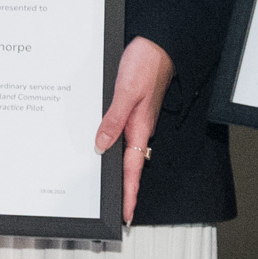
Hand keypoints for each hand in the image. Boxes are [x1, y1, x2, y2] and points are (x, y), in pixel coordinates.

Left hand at [95, 36, 175, 219]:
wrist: (156, 43)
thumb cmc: (145, 64)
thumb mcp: (126, 92)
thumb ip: (113, 120)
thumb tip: (101, 146)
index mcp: (140, 128)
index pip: (133, 169)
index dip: (130, 193)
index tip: (128, 214)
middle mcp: (139, 127)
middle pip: (131, 166)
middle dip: (127, 190)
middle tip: (121, 211)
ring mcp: (137, 119)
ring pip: (127, 152)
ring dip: (121, 172)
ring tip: (115, 192)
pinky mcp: (132, 109)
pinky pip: (123, 135)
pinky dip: (115, 149)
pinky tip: (106, 151)